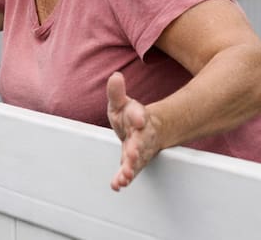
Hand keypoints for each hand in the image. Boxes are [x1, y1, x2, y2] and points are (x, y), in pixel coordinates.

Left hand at [106, 72, 161, 190]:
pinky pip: (129, 172)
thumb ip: (116, 92)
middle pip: (140, 143)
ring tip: (125, 175)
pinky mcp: (133, 163)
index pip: (139, 115)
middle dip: (137, 148)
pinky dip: (123, 179)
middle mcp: (141, 136)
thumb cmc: (129, 116)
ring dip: (131, 168)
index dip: (138, 116)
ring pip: (136, 161)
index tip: (139, 118)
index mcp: (138, 117)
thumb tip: (115, 76)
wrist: (145, 132)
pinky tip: (117, 185)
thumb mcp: (121, 102)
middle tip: (133, 154)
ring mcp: (139, 151)